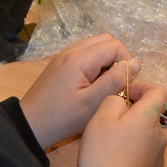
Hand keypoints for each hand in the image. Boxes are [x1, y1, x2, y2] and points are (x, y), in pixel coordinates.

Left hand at [18, 33, 137, 148]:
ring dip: (105, 61)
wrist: (29, 125)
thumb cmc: (62, 118)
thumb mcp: (92, 102)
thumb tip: (136, 63)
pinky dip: (94, 64)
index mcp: (79, 59)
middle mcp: (71, 51)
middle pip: (105, 40)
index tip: (123, 83)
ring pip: (95, 46)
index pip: (115, 45)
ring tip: (104, 84)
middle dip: (117, 58)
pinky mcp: (60, 64)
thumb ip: (115, 80)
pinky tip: (91, 84)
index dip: (125, 62)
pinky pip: (84, 54)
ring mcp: (64, 56)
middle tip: (115, 82)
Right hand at [76, 82, 166, 166]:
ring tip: (108, 144)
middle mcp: (159, 135)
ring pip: (146, 135)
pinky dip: (132, 151)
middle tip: (108, 121)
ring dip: (131, 134)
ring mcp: (159, 155)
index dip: (143, 87)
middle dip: (132, 113)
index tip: (125, 93)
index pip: (159, 91)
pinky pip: (144, 154)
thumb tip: (122, 101)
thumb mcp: (101, 118)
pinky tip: (115, 161)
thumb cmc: (104, 153)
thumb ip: (114, 101)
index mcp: (149, 118)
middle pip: (150, 115)